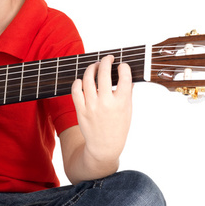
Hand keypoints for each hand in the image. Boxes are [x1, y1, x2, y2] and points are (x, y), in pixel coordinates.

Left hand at [70, 54, 132, 168]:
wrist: (104, 146)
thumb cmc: (118, 127)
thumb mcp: (128, 111)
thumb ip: (128, 93)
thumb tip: (127, 76)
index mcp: (122, 102)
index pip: (124, 76)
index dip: (123, 67)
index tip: (121, 65)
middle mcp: (106, 102)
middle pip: (104, 73)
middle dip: (106, 61)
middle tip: (107, 59)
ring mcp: (92, 106)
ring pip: (88, 78)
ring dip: (91, 68)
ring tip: (94, 66)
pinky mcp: (80, 110)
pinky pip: (76, 90)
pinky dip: (78, 82)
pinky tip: (82, 80)